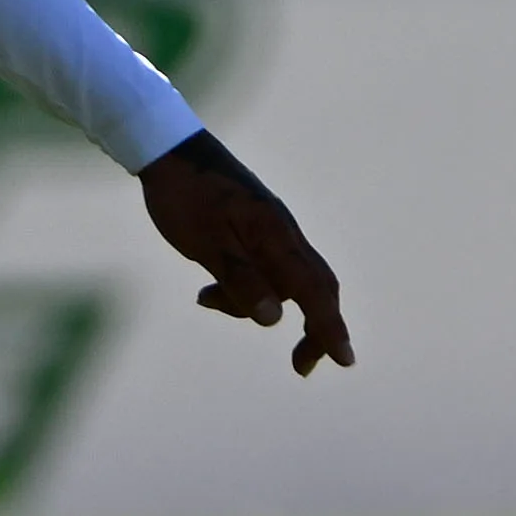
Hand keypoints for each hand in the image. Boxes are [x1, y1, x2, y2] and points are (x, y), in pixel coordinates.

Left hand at [138, 129, 353, 375]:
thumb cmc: (186, 196)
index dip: (329, 328)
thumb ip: (240, 280)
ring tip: (206, 299)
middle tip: (301, 365)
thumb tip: (274, 319)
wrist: (170, 150)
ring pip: (282, 281)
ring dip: (255, 302)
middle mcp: (283, 235)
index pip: (313, 291)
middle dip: (313, 328)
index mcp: (275, 238)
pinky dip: (243, 286)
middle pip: (313, 289)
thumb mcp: (205, 244)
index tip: (344, 360)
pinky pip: (262, 268)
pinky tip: (207, 291)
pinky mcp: (254, 228)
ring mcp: (270, 230)